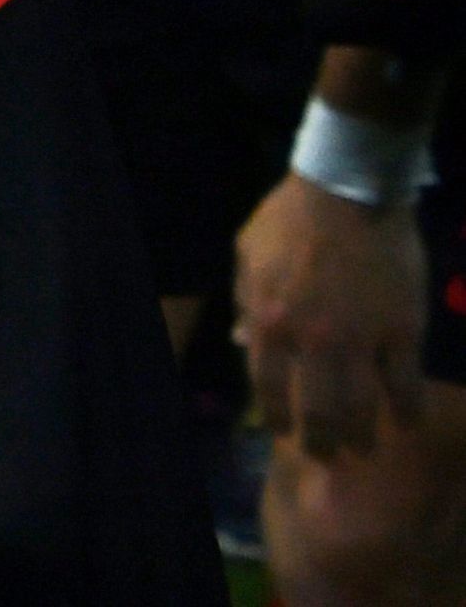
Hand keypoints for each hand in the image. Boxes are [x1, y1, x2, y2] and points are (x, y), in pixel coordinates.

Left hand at [241, 166, 432, 462]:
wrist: (347, 191)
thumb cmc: (290, 218)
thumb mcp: (247, 255)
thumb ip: (244, 301)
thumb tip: (238, 340)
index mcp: (268, 320)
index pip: (267, 387)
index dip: (275, 417)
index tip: (283, 433)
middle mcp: (311, 340)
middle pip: (317, 411)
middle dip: (322, 443)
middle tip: (328, 457)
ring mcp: (360, 340)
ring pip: (362, 408)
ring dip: (363, 436)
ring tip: (364, 450)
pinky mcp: (402, 332)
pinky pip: (406, 384)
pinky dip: (408, 411)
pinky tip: (409, 424)